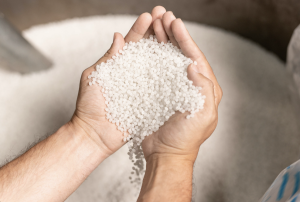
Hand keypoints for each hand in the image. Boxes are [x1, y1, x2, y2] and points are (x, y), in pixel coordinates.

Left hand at [70, 6, 167, 157]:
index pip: (132, 42)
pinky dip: (170, 74)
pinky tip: (179, 62)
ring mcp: (143, 86)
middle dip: (157, 32)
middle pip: (148, 49)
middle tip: (166, 16)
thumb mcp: (94, 77)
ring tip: (176, 31)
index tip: (150, 15)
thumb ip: (108, 59)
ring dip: (166, 47)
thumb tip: (117, 37)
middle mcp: (134, 73)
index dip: (141, 28)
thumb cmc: (90, 106)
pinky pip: (162, 86)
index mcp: (119, 65)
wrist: (95, 134)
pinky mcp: (150, 100)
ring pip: (157, 64)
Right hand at [141, 11, 222, 162]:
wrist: (165, 154)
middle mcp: (192, 86)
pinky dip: (152, 56)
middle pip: (183, 54)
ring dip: (162, 41)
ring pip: (170, 59)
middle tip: (163, 17)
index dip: (185, 40)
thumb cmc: (185, 139)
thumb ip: (203, 90)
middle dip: (173, 35)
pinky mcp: (162, 92)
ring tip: (154, 25)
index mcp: (206, 89)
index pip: (196, 58)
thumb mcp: (201, 115)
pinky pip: (158, 70)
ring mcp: (176, 88)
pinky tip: (146, 46)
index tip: (175, 23)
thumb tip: (194, 65)